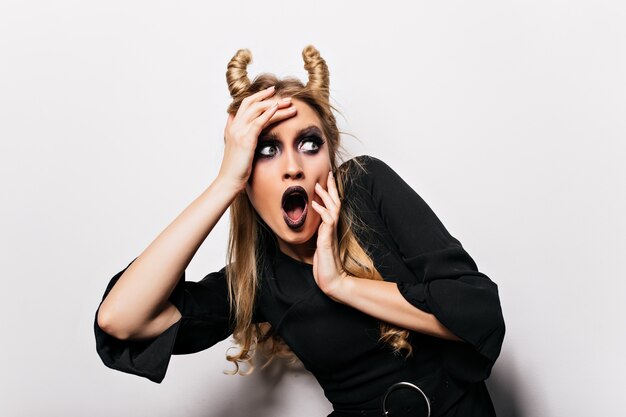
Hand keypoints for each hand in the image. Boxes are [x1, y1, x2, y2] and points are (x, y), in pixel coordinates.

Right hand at [218, 86, 296, 191]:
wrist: (229, 181)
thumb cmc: (236, 169)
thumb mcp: (238, 150)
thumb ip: (242, 137)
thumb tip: (249, 131)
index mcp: (233, 127)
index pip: (245, 104)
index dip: (258, 96)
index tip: (271, 92)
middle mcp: (235, 126)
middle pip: (251, 103)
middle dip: (269, 97)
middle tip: (286, 97)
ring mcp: (239, 132)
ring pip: (258, 110)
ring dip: (276, 105)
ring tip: (290, 104)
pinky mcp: (246, 139)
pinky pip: (259, 122)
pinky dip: (269, 113)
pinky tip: (278, 109)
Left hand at [310, 170, 348, 300]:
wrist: (331, 281)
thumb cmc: (325, 266)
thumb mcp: (319, 247)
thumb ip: (318, 236)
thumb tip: (313, 229)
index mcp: (330, 230)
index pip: (333, 207)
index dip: (331, 193)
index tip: (327, 180)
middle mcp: (332, 229)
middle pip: (336, 203)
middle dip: (332, 188)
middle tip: (328, 174)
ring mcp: (331, 234)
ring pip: (333, 209)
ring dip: (326, 196)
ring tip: (319, 186)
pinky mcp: (327, 241)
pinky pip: (327, 222)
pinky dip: (322, 211)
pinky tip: (315, 205)